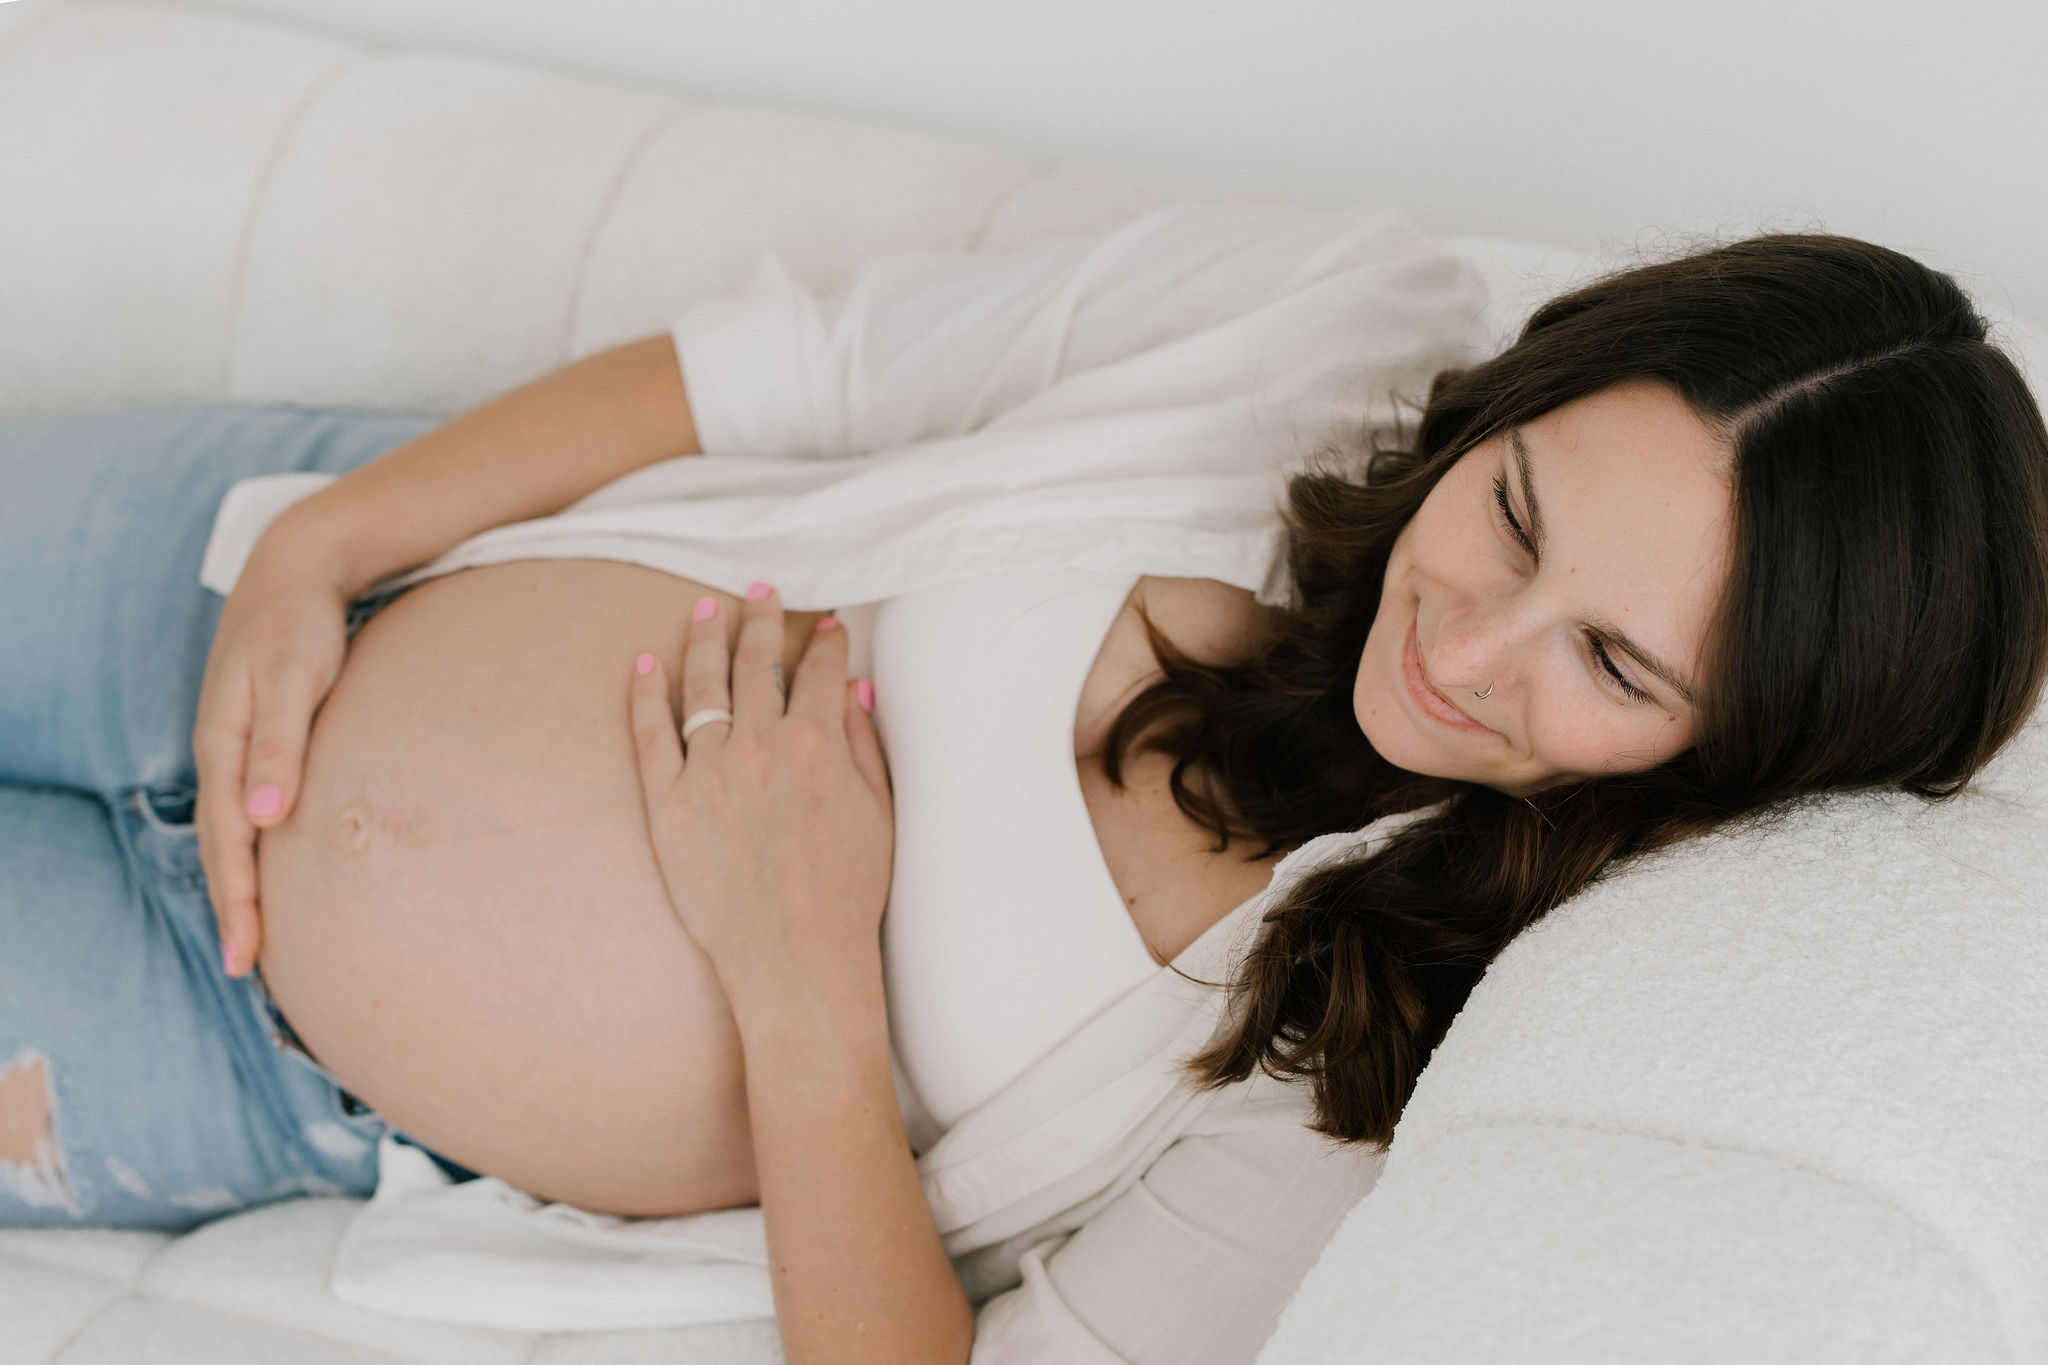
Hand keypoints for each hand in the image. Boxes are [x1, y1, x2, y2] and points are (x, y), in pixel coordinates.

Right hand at [192, 537, 352, 977]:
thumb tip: (265, 817)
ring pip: (232, 831)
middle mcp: (224, 753)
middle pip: (222, 846)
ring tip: (256, 936)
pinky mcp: (259, 740)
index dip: (238, 899)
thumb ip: (281, 743)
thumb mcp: (293, 677)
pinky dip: (253, 848)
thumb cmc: (300, 623)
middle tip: (248, 970)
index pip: (228, 841)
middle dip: (235, 907)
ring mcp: (238, 747)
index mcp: (225, 745)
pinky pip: (248, 809)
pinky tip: (270, 868)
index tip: (248, 954)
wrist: (296, 572)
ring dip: (240, 883)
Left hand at [628, 584, 891, 1010]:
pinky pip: (649, 735)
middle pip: (756, 663)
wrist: (795, 957)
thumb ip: (862, 741)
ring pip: (702, 687)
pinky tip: (644, 664)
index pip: (820, 671)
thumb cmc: (848, 893)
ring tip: (706, 609)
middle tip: (761, 592)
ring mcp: (709, 773)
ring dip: (705, 640)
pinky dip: (645, 694)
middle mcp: (760, 746)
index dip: (826, 642)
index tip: (826, 625)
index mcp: (817, 743)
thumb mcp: (879, 810)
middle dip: (761, 620)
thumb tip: (852, 687)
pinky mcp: (668, 805)